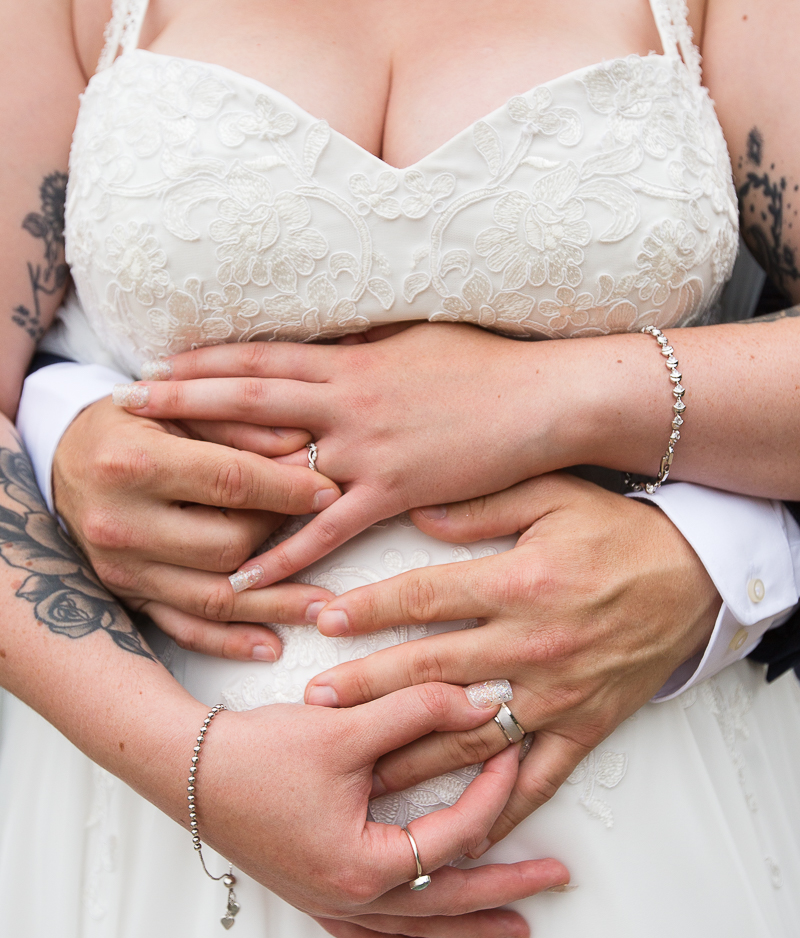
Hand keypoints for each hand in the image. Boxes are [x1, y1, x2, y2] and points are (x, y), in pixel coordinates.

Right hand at [52, 396, 341, 659]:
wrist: (62, 457)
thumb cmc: (131, 424)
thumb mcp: (180, 406)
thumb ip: (240, 424)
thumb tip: (305, 447)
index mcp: (133, 463)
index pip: (230, 482)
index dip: (289, 489)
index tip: (331, 491)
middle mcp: (121, 523)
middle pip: (226, 545)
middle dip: (281, 535)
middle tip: (318, 524)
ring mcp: (121, 568)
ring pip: (212, 598)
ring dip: (274, 605)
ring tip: (323, 607)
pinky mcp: (125, 596)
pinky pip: (183, 629)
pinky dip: (230, 642)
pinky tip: (272, 646)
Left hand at [114, 325, 574, 583]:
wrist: (542, 399)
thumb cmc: (484, 364)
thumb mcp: (415, 341)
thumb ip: (363, 350)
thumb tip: (327, 348)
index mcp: (350, 360)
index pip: (262, 356)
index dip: (206, 359)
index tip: (159, 361)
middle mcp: (347, 402)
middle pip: (249, 399)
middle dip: (186, 399)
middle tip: (127, 405)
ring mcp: (367, 449)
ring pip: (277, 466)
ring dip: (218, 477)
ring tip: (163, 494)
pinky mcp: (394, 493)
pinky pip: (327, 531)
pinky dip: (284, 553)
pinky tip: (244, 575)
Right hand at [199, 683, 568, 937]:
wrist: (186, 768)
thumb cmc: (257, 754)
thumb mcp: (348, 726)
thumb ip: (419, 709)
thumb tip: (481, 702)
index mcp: (363, 864)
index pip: (454, 833)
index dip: (493, 790)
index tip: (511, 751)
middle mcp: (350, 896)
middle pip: (448, 898)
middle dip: (507, 886)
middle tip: (555, 879)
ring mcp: (330, 902)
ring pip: (418, 926)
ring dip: (470, 923)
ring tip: (516, 928)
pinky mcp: (315, 893)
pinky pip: (374, 937)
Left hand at [303, 474, 720, 844]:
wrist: (697, 576)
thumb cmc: (621, 532)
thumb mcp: (553, 495)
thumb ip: (481, 506)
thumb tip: (417, 515)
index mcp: (519, 583)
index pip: (424, 598)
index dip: (368, 610)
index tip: (323, 621)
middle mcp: (532, 644)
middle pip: (431, 672)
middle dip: (366, 689)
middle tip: (315, 704)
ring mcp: (558, 693)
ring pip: (471, 734)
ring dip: (412, 753)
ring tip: (360, 768)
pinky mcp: (586, 725)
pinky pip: (539, 777)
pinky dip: (500, 807)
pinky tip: (460, 827)